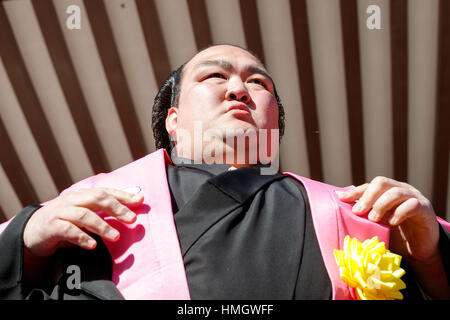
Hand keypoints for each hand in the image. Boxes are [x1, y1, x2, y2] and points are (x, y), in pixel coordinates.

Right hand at [23, 188, 143, 257]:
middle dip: (117, 208)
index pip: (105, 191)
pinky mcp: (51, 227)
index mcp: (82, 195)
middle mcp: (72, 200)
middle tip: (131, 219)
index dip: (123, 195)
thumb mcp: (84, 213)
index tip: (140, 200)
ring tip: (115, 236)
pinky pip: (68, 230)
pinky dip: (82, 237)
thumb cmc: (65, 221)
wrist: (33, 231)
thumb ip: (102, 211)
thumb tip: (129, 210)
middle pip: (97, 198)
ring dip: (102, 226)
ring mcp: (60, 212)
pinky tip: (92, 245)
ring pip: (84, 215)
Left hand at [337, 176, 439, 261]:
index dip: (355, 191)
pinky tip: (392, 222)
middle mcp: (400, 190)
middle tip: (358, 211)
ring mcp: (414, 197)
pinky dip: (400, 212)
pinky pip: (413, 204)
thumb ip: (362, 213)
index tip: (342, 199)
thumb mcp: (376, 223)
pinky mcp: (425, 209)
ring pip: (396, 192)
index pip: (369, 186)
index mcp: (387, 191)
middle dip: (367, 196)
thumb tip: (338, 201)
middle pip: (382, 183)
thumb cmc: (395, 234)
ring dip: (381, 204)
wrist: (420, 248)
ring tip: (373, 219)